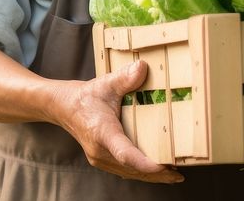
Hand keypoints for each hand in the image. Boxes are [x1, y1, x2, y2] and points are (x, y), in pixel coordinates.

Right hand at [56, 60, 183, 183]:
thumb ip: (124, 77)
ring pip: (129, 172)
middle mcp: (100, 151)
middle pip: (132, 168)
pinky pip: (125, 170)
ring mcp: (101, 159)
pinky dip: (141, 172)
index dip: (145, 163)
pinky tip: (158, 171)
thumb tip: (142, 67)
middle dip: (156, 173)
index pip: (125, 153)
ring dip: (151, 176)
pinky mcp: (103, 160)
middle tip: (179, 174)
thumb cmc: (86, 96)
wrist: (64, 108)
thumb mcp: (105, 83)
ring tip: (174, 175)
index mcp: (102, 133)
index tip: (164, 167)